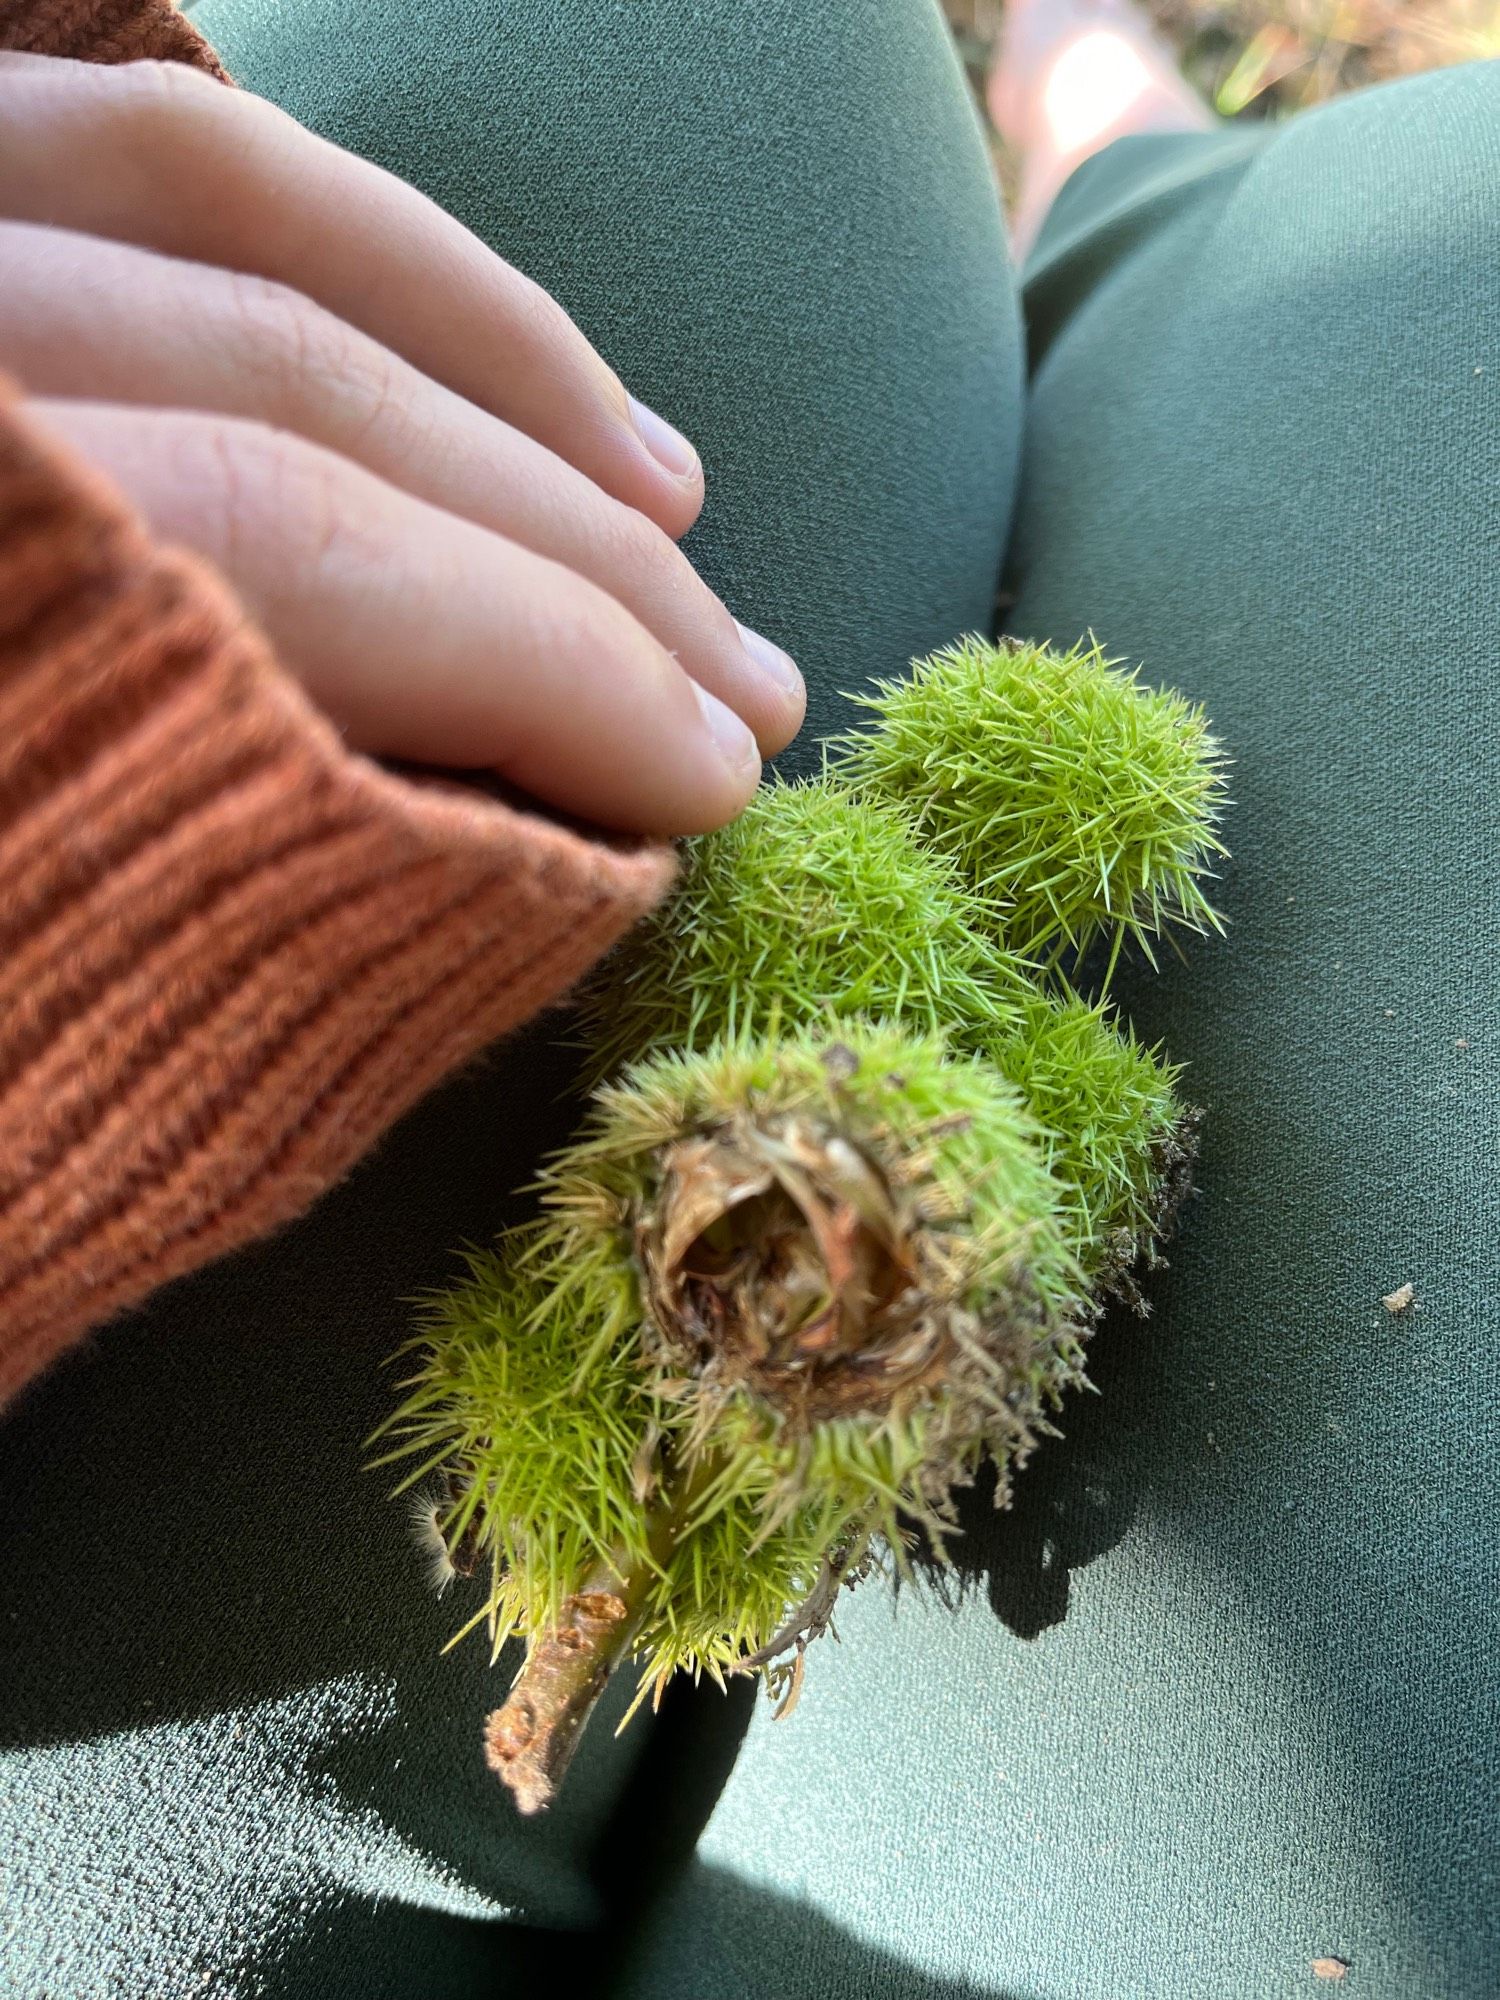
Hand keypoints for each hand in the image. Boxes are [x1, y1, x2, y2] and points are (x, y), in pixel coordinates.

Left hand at [0, 53, 803, 832]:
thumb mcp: (1, 967)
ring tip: (672, 509)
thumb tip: (530, 868)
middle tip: (741, 695)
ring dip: (501, 363)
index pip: (279, 543)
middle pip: (293, 383)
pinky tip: (482, 360)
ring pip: (232, 204)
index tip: (705, 782)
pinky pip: (146, 152)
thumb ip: (230, 864)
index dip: (543, 671)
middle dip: (573, 560)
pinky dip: (352, 240)